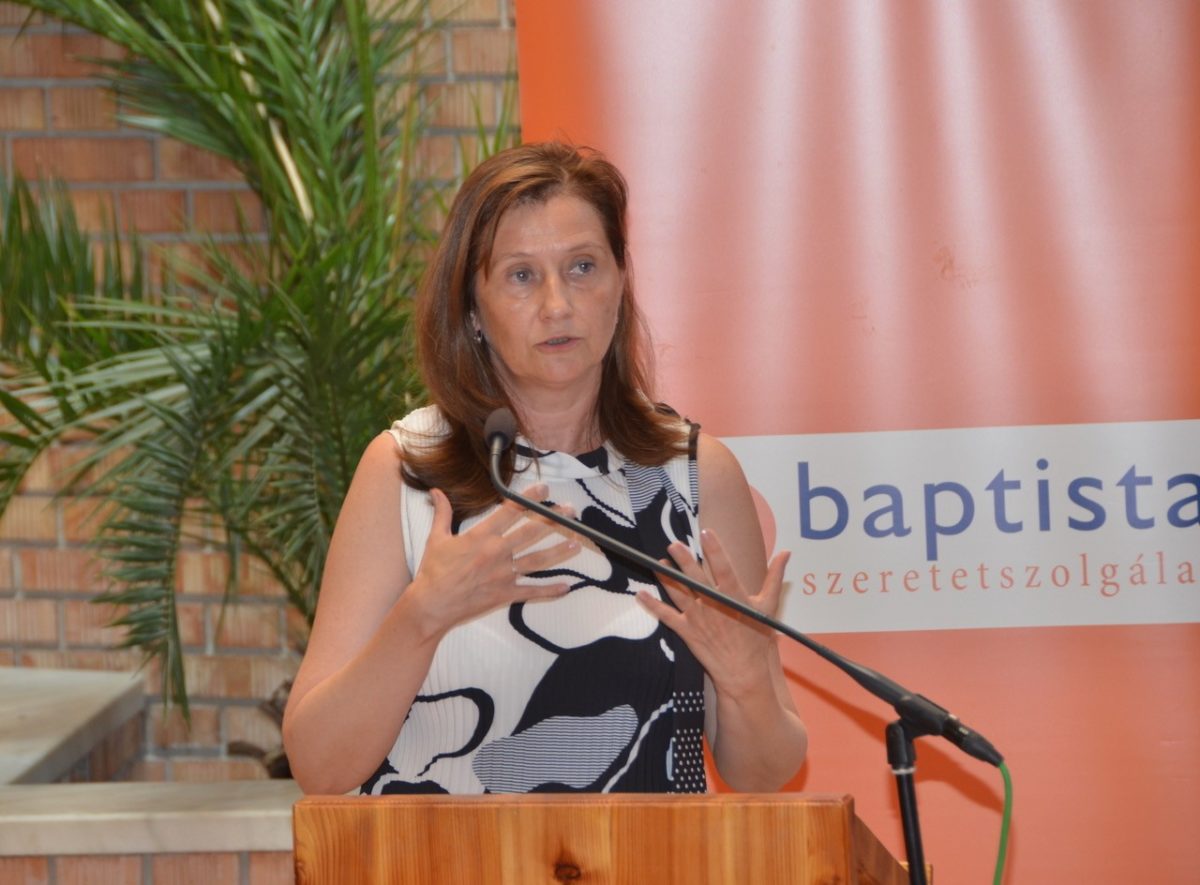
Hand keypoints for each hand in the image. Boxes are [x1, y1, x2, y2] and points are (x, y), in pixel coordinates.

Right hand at [408, 483, 578, 634]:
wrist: (431, 606)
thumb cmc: (433, 572)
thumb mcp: (436, 538)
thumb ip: (442, 513)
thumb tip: (436, 491)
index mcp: (480, 536)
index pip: (509, 511)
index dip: (529, 498)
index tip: (544, 489)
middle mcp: (496, 553)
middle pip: (531, 533)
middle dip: (553, 520)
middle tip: (570, 511)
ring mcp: (503, 575)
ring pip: (537, 560)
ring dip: (558, 552)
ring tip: (576, 543)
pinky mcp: (504, 594)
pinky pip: (532, 592)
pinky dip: (550, 590)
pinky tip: (566, 587)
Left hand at [637, 529, 789, 694]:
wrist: (743, 671)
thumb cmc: (755, 637)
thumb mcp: (768, 606)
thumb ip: (774, 577)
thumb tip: (785, 553)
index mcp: (734, 597)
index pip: (724, 569)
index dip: (715, 550)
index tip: (706, 533)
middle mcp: (714, 605)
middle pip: (696, 579)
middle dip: (684, 561)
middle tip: (673, 544)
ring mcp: (698, 618)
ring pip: (679, 593)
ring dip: (667, 577)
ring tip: (658, 563)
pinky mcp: (686, 631)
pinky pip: (667, 616)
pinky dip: (653, 606)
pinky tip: (640, 594)